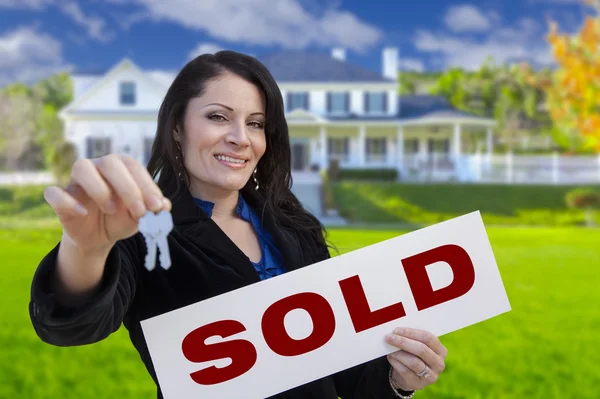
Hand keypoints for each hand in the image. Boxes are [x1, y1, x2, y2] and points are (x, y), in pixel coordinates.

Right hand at [43, 155, 171, 252]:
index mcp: (121, 167)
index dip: (147, 186)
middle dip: (128, 188)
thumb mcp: (141, 216)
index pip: (134, 167)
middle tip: (139, 211)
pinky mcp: (59, 197)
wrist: (100, 237)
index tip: (156, 207)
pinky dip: (66, 201)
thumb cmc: (122, 218)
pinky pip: (54, 192)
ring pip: (82, 167)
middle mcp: (98, 167)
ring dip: (99, 189)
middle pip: (110, 163)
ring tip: (111, 209)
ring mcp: (76, 180)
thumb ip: (153, 209)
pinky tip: (83, 212)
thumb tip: (165, 206)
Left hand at [385, 327, 447, 391]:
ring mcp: (431, 376)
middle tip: (389, 337)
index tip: (397, 330)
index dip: (411, 333)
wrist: (408, 376)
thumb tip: (397, 331)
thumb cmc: (412, 355)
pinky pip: (405, 371)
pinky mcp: (419, 383)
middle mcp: (439, 364)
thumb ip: (411, 338)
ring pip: (413, 362)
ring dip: (398, 353)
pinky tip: (390, 357)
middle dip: (403, 342)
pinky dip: (396, 362)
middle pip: (421, 349)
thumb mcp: (416, 346)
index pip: (428, 338)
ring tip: (388, 348)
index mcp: (441, 350)